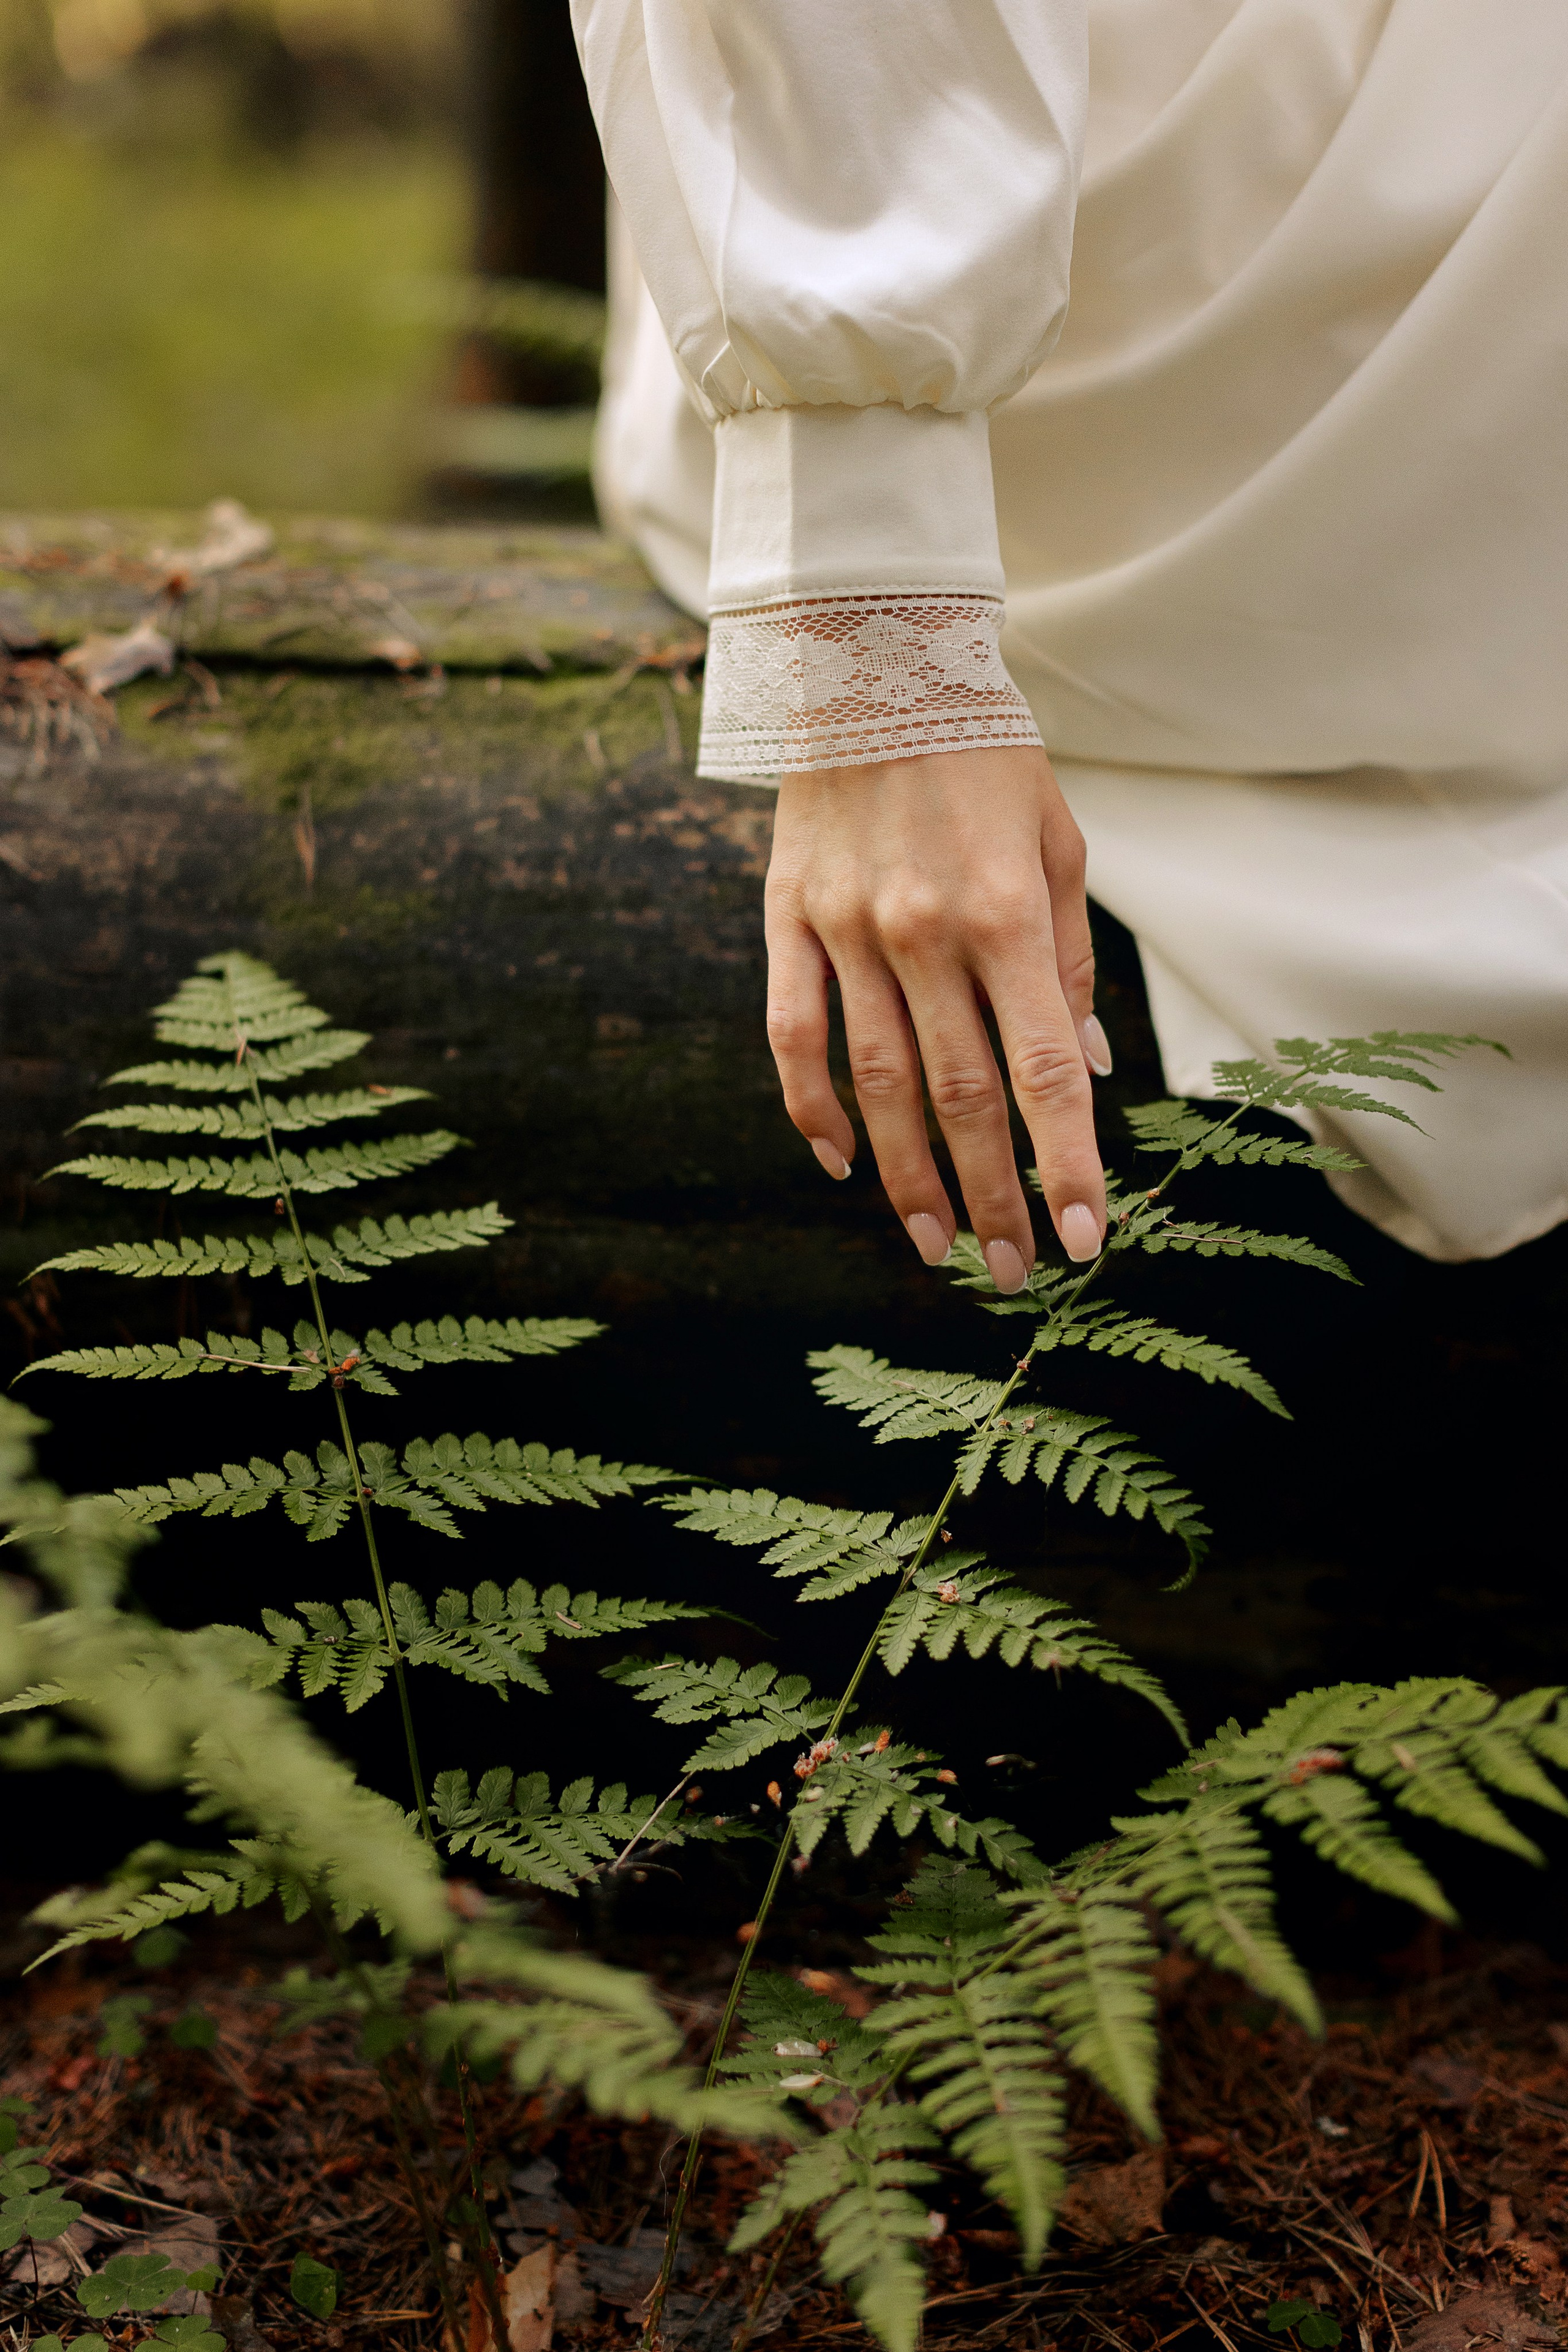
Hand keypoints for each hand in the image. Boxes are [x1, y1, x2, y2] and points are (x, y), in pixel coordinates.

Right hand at [764, 745, 1109, 1288]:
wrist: (873, 656)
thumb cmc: (985, 752)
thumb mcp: (1057, 842)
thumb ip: (1070, 962)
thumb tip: (1087, 1073)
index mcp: (1004, 913)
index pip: (1045, 1070)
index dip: (1069, 1163)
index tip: (1089, 1238)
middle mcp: (923, 933)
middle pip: (964, 1099)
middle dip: (995, 1198)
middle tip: (1016, 1271)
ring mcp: (846, 931)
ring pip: (879, 1087)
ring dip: (910, 1178)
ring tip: (936, 1247)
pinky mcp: (787, 921)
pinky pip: (793, 1037)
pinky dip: (812, 1109)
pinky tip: (840, 1165)